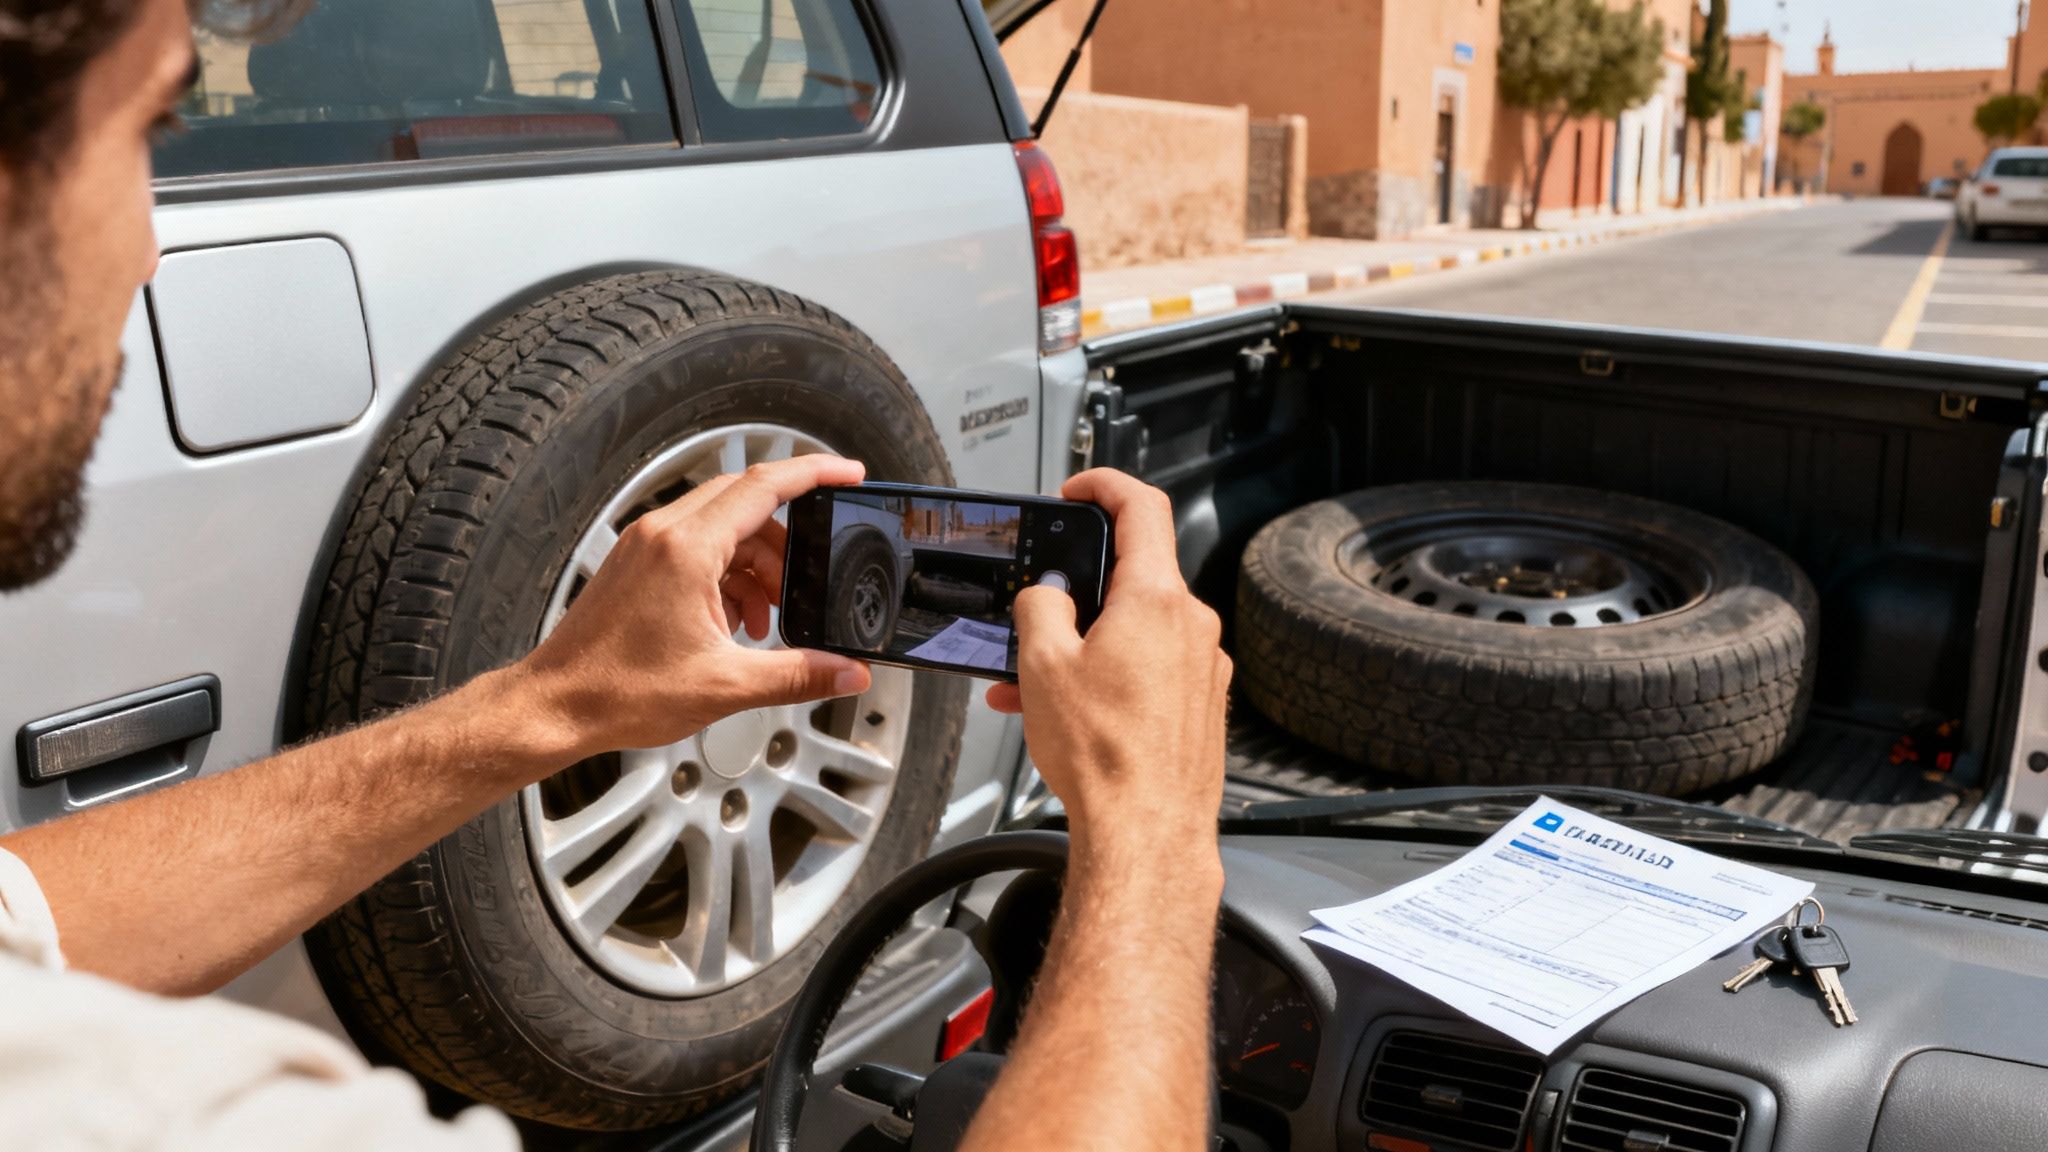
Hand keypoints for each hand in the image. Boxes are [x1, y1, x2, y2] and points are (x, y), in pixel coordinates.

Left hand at [516, 454, 873, 761]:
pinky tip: (736, 621)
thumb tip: (847, 672)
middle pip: (747, 503)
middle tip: (815, 568)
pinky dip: (728, 574)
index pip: (764, 486)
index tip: (848, 473)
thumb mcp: (725, 686)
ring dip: (757, 563)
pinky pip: (699, 547)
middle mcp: (663, 535)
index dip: (815, 472)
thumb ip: (798, 675)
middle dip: (789, 538)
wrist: (557, 706)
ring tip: (769, 615)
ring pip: (724, 527)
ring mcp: (646, 546)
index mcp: (686, 550)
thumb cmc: (618, 691)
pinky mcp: (638, 563)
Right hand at [988, 469, 1230, 858]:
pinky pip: (1150, 669)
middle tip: (1040, 607)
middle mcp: (1192, 628)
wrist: (1147, 834)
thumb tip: (1047, 596)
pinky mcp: (1201, 706)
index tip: (1079, 491)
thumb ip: (1040, 608)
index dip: (1105, 486)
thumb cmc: (1105, 758)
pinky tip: (1067, 710)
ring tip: (1035, 680)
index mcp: (1158, 601)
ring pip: (1137, 630)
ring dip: (1086, 642)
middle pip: (1135, 576)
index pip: (1141, 507)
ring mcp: (1203, 669)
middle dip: (1080, 589)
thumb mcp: (1042, 664)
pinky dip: (1109, 674)